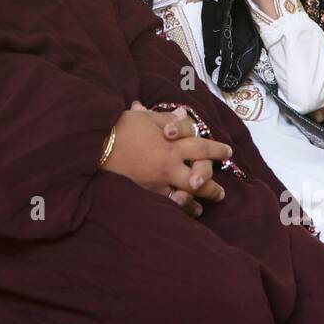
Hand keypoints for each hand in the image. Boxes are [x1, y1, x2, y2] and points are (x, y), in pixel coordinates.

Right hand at [103, 103, 230, 217]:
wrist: (96, 145)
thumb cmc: (121, 128)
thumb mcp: (147, 118)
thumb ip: (168, 119)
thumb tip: (183, 114)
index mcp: (172, 143)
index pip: (202, 147)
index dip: (217, 150)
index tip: (227, 152)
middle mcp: (169, 163)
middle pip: (201, 176)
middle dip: (213, 184)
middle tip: (221, 192)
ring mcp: (158, 180)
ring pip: (188, 193)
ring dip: (200, 200)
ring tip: (207, 204)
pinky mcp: (147, 191)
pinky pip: (169, 203)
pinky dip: (180, 207)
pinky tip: (187, 209)